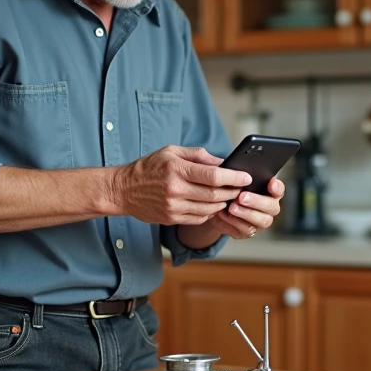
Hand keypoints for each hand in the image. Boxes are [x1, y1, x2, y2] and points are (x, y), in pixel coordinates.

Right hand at [112, 145, 250, 225]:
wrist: (123, 190)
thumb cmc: (149, 167)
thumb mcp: (171, 152)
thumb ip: (199, 156)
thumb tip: (223, 162)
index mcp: (177, 170)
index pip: (214, 176)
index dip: (234, 177)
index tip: (246, 176)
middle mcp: (176, 190)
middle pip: (215, 195)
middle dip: (233, 191)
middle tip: (241, 188)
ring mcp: (174, 207)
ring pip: (210, 209)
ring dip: (223, 202)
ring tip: (228, 195)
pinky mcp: (172, 219)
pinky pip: (199, 218)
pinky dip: (210, 211)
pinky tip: (212, 204)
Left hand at [204, 177, 284, 239]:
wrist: (216, 207)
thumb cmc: (229, 190)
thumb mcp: (234, 181)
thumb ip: (240, 177)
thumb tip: (237, 171)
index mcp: (269, 192)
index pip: (279, 189)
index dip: (276, 187)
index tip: (271, 183)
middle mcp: (269, 208)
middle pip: (272, 206)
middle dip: (257, 201)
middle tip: (242, 197)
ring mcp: (261, 221)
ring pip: (261, 220)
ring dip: (246, 213)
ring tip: (232, 207)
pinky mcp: (248, 232)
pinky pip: (245, 230)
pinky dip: (234, 222)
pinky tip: (224, 214)